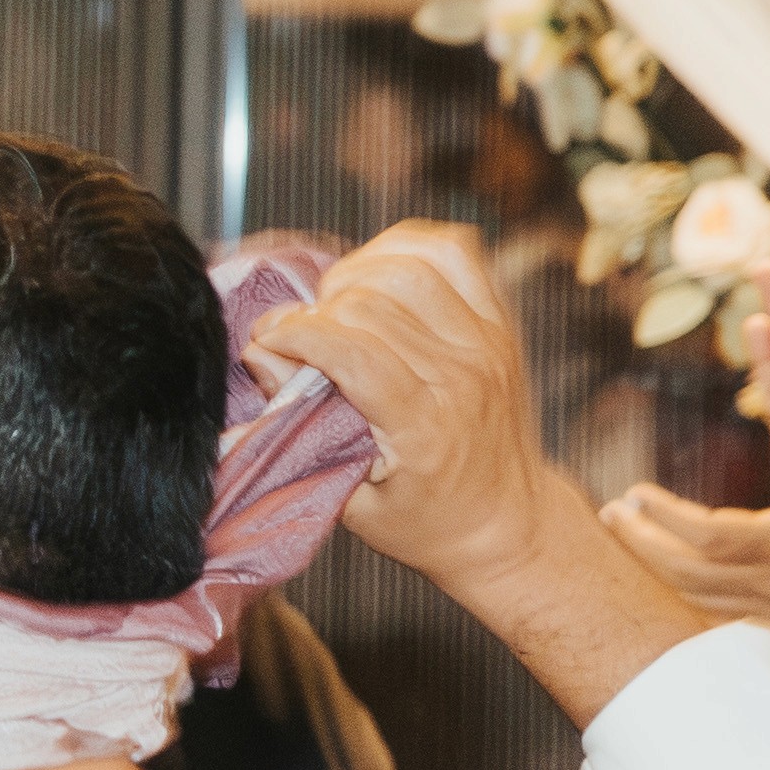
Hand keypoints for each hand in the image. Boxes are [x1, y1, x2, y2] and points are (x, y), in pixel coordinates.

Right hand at [245, 222, 569, 592]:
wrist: (506, 521)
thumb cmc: (427, 520)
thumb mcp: (350, 500)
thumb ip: (299, 432)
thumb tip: (263, 360)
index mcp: (424, 428)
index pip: (350, 349)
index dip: (293, 334)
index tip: (268, 345)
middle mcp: (461, 376)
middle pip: (367, 303)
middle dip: (314, 312)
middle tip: (296, 338)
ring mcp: (485, 342)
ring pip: (405, 266)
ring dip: (354, 276)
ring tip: (336, 308)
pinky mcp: (498, 321)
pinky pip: (452, 250)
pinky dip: (405, 248)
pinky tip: (377, 273)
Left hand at [606, 352, 769, 659]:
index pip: (707, 535)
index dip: (663, 515)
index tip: (634, 491)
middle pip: (682, 573)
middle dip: (639, 544)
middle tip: (608, 515)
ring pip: (691, 599)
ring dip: (651, 569)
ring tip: (624, 535)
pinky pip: (711, 614)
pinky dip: (678, 593)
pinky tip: (659, 567)